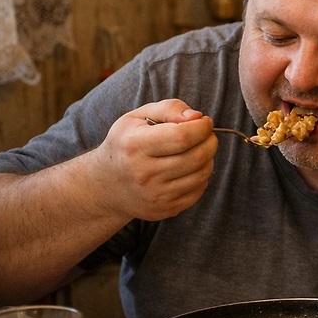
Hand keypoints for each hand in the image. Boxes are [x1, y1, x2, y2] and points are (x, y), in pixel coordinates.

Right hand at [93, 101, 217, 221]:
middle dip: (210, 141)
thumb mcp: (137, 117)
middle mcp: (144, 173)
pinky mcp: (165, 209)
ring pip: (202, 174)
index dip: (202, 127)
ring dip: (209, 158)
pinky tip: (190, 167)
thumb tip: (196, 117)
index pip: (182, 137)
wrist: (106, 185)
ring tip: (198, 149)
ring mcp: (155, 195)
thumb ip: (168, 108)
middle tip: (207, 134)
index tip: (205, 121)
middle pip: (197, 157)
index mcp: (134, 146)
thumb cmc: (126, 144)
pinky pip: (199, 190)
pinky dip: (202, 176)